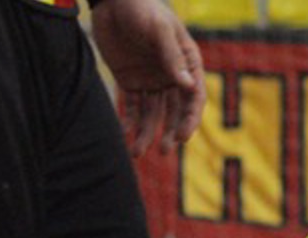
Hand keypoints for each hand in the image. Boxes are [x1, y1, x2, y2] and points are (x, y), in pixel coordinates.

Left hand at [90, 0, 205, 155]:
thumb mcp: (158, 28)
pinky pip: (133, 105)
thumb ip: (172, 57)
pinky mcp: (131, 81)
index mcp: (188, 64)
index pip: (194, 98)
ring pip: (154, 113)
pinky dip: (130, 121)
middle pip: (176, 111)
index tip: (181, 136)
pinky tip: (126, 134)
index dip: (189, 119)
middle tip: (164, 151)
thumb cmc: (141, 8)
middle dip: (170, 132)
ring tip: (139, 152)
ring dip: (148, 133)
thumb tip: (187, 87)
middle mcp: (173, 76)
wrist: (113, 0)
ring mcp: (153, 80)